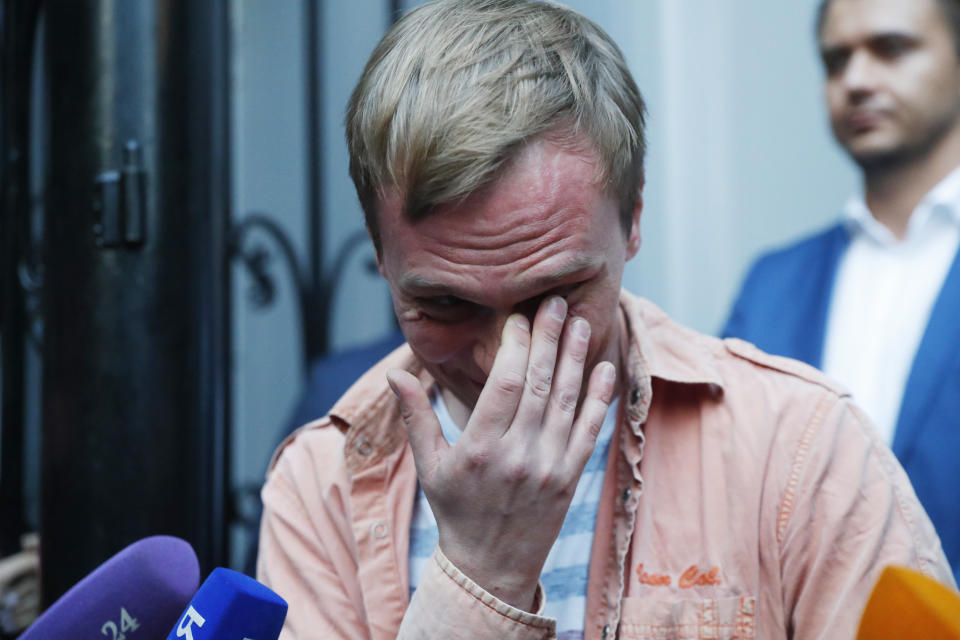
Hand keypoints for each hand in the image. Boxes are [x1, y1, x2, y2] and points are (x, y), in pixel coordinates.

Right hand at [386, 296, 615, 610]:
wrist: (490, 568)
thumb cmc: (455, 512)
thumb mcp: (429, 466)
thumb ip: (415, 416)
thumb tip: (394, 373)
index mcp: (480, 448)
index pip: (506, 384)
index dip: (517, 346)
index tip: (519, 317)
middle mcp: (518, 455)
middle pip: (539, 384)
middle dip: (550, 338)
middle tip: (557, 301)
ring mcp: (548, 467)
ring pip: (567, 401)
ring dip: (576, 358)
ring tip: (581, 321)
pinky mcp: (570, 477)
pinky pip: (589, 430)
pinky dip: (599, 397)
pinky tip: (604, 366)